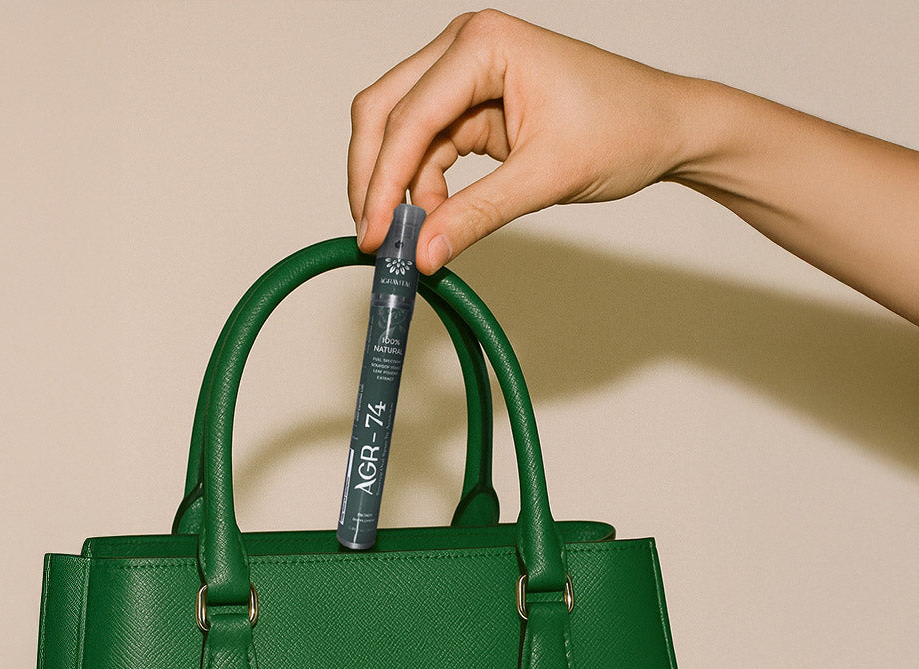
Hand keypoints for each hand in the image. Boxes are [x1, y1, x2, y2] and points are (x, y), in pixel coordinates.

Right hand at [348, 9, 698, 273]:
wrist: (664, 127)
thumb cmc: (624, 127)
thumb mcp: (545, 178)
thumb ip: (477, 215)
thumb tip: (423, 252)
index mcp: (483, 45)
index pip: (408, 117)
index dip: (383, 181)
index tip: (375, 235)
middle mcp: (464, 50)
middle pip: (385, 113)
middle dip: (374, 179)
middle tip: (375, 239)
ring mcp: (465, 78)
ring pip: (400, 135)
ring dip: (397, 189)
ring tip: (409, 240)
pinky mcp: (472, 108)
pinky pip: (427, 150)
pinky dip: (422, 190)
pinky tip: (432, 222)